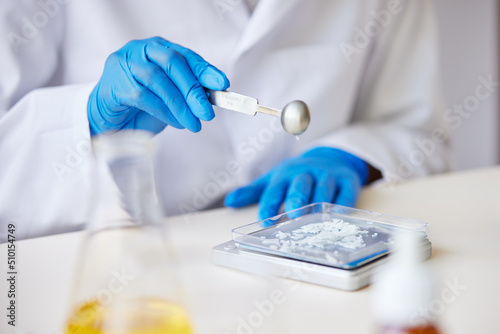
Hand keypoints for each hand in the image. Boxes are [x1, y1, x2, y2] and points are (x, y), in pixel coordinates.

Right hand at [87, 37, 228, 134]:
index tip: (222, 84)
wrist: (109, 118)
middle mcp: (141, 50)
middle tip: (207, 112)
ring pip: (158, 80)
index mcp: (158, 48)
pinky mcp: (115, 83)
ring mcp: (125, 64)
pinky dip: (164, 112)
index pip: (186, 56)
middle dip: (193, 89)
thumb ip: (189, 92)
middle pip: (173, 63)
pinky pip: (143, 96)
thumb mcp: (170, 96)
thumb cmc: (141, 105)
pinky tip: (176, 122)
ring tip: (193, 123)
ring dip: (180, 105)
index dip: (206, 70)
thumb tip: (214, 96)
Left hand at [224, 147, 368, 220]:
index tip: (265, 220)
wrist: (331, 158)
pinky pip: (346, 193)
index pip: (275, 190)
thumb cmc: (298, 175)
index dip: (270, 205)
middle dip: (296, 199)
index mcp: (285, 175)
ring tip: (315, 219)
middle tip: (293, 215)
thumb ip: (253, 192)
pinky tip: (338, 214)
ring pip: (323, 189)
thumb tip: (229, 201)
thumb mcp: (275, 179)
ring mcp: (328, 176)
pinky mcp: (347, 181)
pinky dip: (343, 203)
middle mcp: (306, 174)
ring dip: (319, 203)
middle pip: (300, 186)